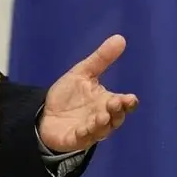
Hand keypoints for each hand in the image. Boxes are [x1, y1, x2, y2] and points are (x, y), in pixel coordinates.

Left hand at [37, 34, 137, 152]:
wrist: (45, 114)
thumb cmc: (68, 96)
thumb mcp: (83, 73)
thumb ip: (101, 59)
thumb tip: (120, 38)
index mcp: (106, 102)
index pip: (123, 104)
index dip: (128, 102)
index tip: (130, 98)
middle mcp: (102, 117)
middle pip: (115, 118)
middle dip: (116, 111)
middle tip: (114, 103)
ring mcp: (90, 130)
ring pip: (101, 130)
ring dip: (102, 123)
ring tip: (101, 115)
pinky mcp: (75, 138)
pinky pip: (83, 138)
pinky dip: (85, 134)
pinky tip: (84, 129)